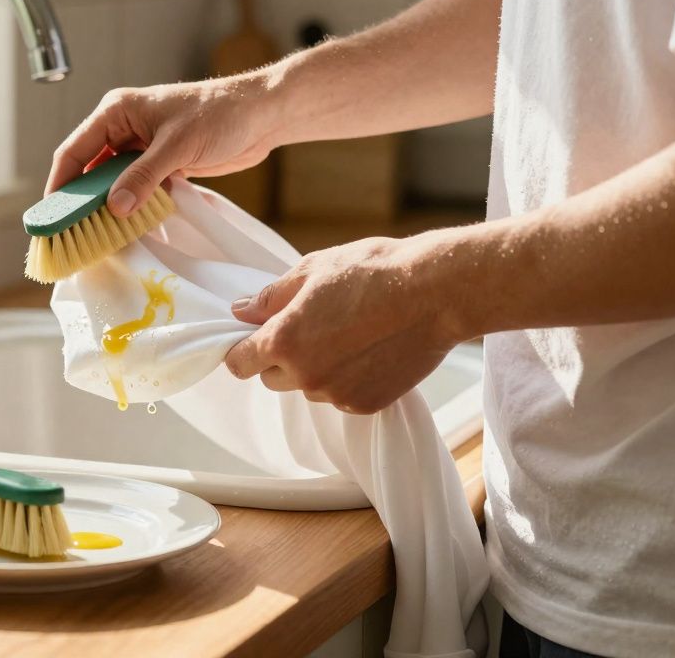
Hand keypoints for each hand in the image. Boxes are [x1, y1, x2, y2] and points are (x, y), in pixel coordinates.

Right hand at [47, 74, 283, 215]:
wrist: (263, 116)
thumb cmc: (221, 114)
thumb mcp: (177, 146)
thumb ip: (144, 177)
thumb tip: (116, 208)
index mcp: (117, 111)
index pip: (74, 150)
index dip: (60, 184)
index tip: (51, 215)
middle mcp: (123, 128)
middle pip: (89, 169)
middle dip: (82, 200)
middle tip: (71, 232)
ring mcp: (142, 147)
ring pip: (112, 182)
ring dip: (108, 206)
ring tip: (97, 236)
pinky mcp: (160, 164)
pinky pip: (135, 188)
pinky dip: (131, 206)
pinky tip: (127, 227)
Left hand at [222, 234, 467, 413]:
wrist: (435, 293)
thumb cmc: (373, 272)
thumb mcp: (312, 270)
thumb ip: (270, 298)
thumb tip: (240, 312)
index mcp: (283, 340)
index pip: (239, 363)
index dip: (243, 350)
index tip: (255, 339)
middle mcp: (304, 375)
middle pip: (271, 379)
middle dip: (281, 358)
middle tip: (311, 328)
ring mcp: (335, 394)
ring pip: (307, 388)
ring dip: (315, 369)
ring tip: (348, 335)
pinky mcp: (365, 404)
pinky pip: (340, 396)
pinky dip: (347, 379)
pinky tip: (369, 350)